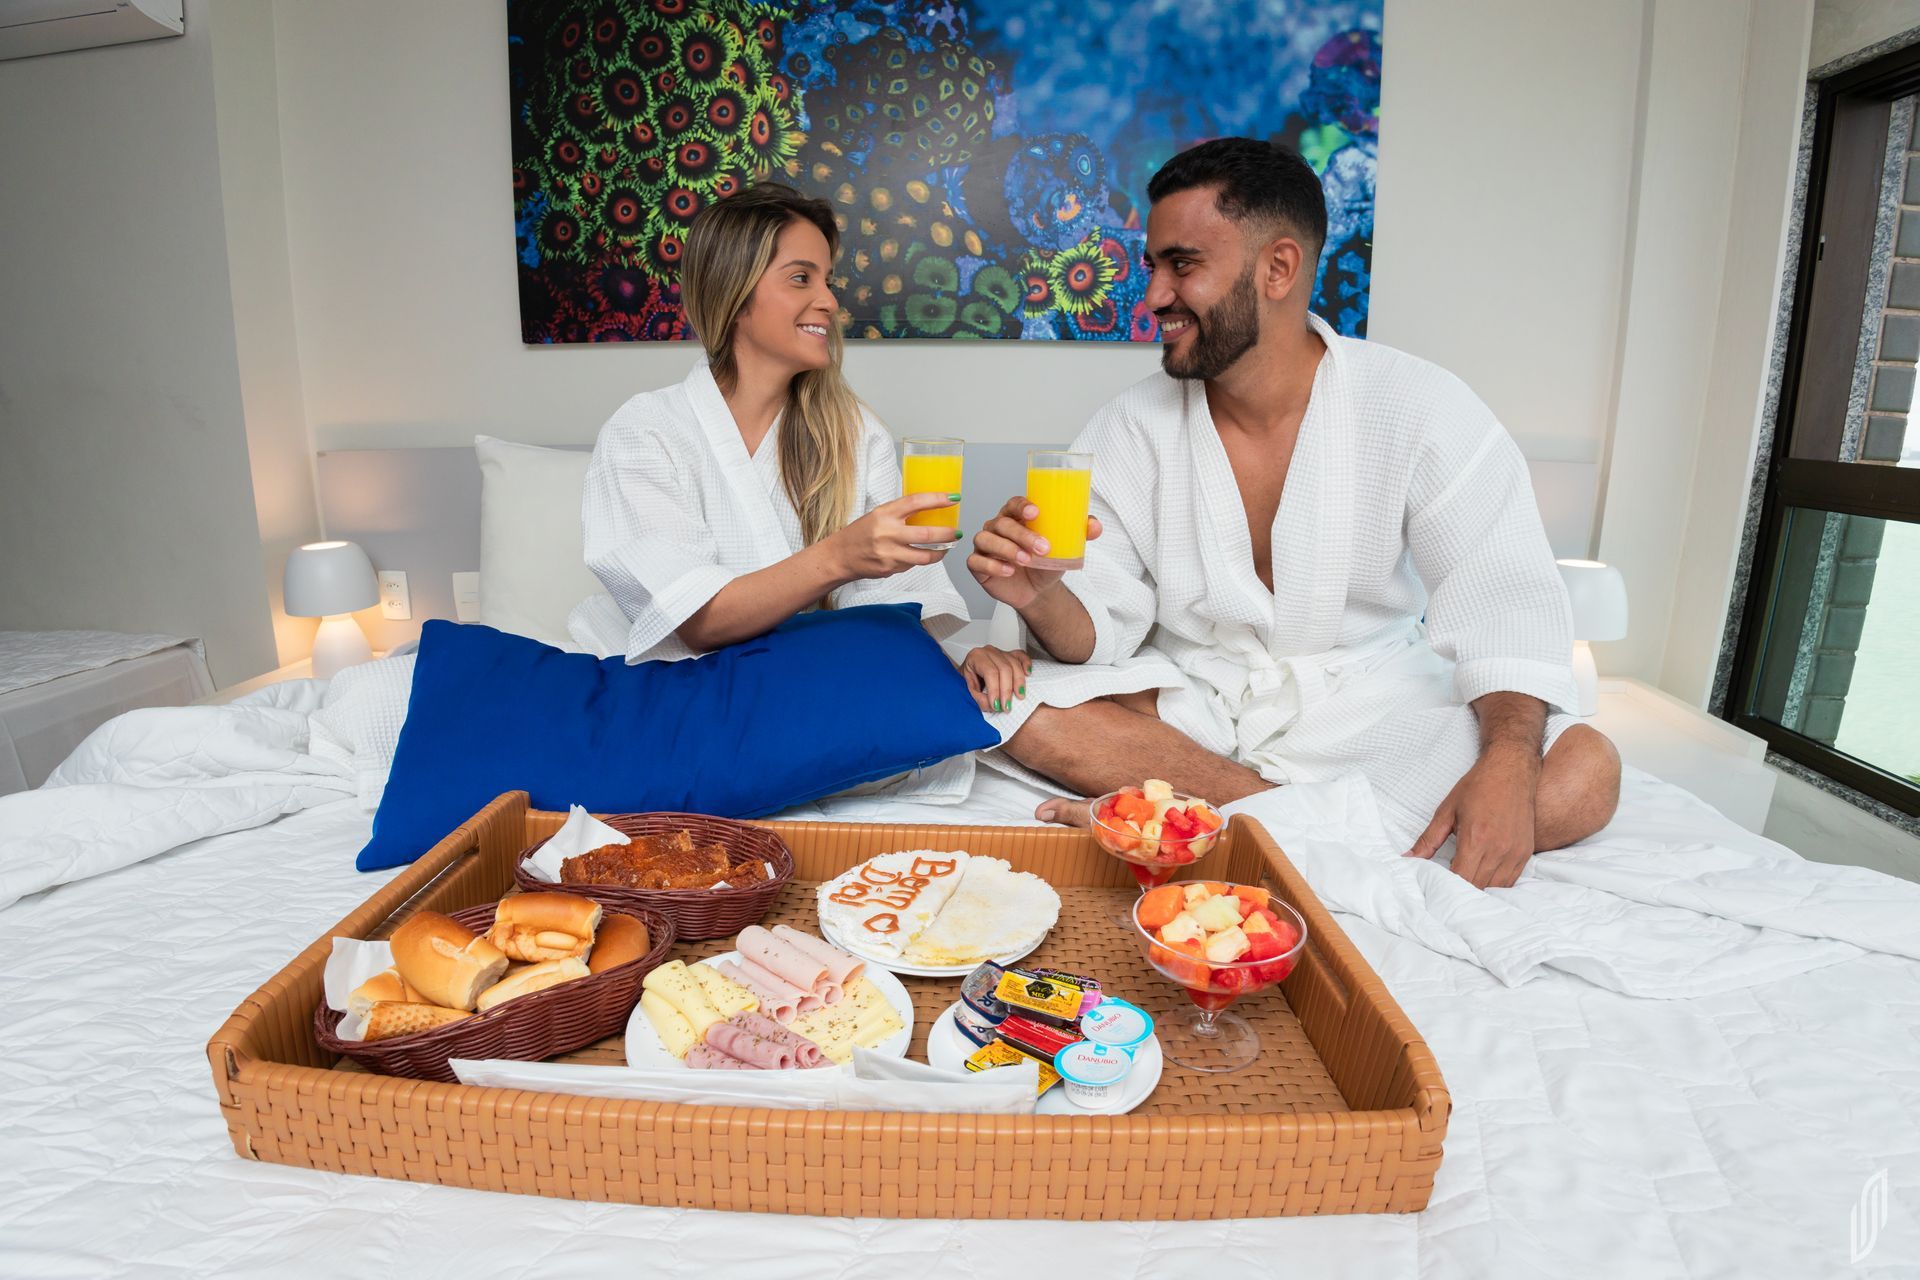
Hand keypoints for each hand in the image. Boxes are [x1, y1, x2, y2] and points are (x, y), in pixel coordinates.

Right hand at [828, 493, 956, 579]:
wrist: (839, 556)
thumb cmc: (860, 533)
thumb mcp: (878, 515)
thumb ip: (901, 513)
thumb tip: (931, 509)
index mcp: (884, 514)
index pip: (916, 502)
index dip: (937, 499)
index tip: (954, 498)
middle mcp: (887, 533)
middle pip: (927, 534)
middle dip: (948, 533)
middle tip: (957, 532)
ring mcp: (889, 553)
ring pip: (924, 556)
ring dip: (941, 552)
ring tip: (948, 547)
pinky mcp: (889, 569)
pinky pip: (912, 565)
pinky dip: (920, 560)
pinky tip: (920, 555)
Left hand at [958, 645, 1031, 713]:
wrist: (969, 671)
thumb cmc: (968, 679)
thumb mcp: (967, 690)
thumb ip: (979, 698)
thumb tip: (995, 705)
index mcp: (976, 657)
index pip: (990, 673)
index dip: (995, 690)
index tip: (996, 705)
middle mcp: (989, 652)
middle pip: (1004, 669)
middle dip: (1007, 690)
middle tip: (1006, 706)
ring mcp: (1001, 652)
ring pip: (1014, 664)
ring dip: (1018, 683)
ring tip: (1019, 697)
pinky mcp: (1010, 654)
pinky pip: (1021, 656)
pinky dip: (1026, 664)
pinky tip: (1028, 674)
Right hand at [967, 496, 1101, 609]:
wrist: (1038, 590)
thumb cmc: (1046, 561)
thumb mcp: (1065, 547)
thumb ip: (1079, 533)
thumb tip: (1094, 526)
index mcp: (1016, 516)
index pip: (1014, 503)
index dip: (1022, 506)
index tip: (1036, 513)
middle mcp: (997, 527)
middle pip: (1003, 523)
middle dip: (1022, 535)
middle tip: (1042, 548)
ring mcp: (985, 545)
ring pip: (986, 539)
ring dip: (1007, 549)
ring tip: (1026, 560)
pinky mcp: (978, 565)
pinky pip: (977, 561)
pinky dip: (992, 566)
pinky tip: (1009, 571)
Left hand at [1404, 750, 1539, 888]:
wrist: (1511, 770)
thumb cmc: (1477, 787)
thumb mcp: (1446, 811)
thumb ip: (1428, 839)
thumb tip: (1408, 858)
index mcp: (1476, 839)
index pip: (1461, 879)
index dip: (1447, 889)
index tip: (1436, 890)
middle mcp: (1498, 849)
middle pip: (1478, 887)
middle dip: (1461, 894)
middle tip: (1447, 892)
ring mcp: (1515, 852)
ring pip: (1496, 888)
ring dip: (1480, 891)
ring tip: (1465, 888)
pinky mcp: (1526, 852)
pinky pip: (1511, 880)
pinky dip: (1496, 885)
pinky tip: (1483, 879)